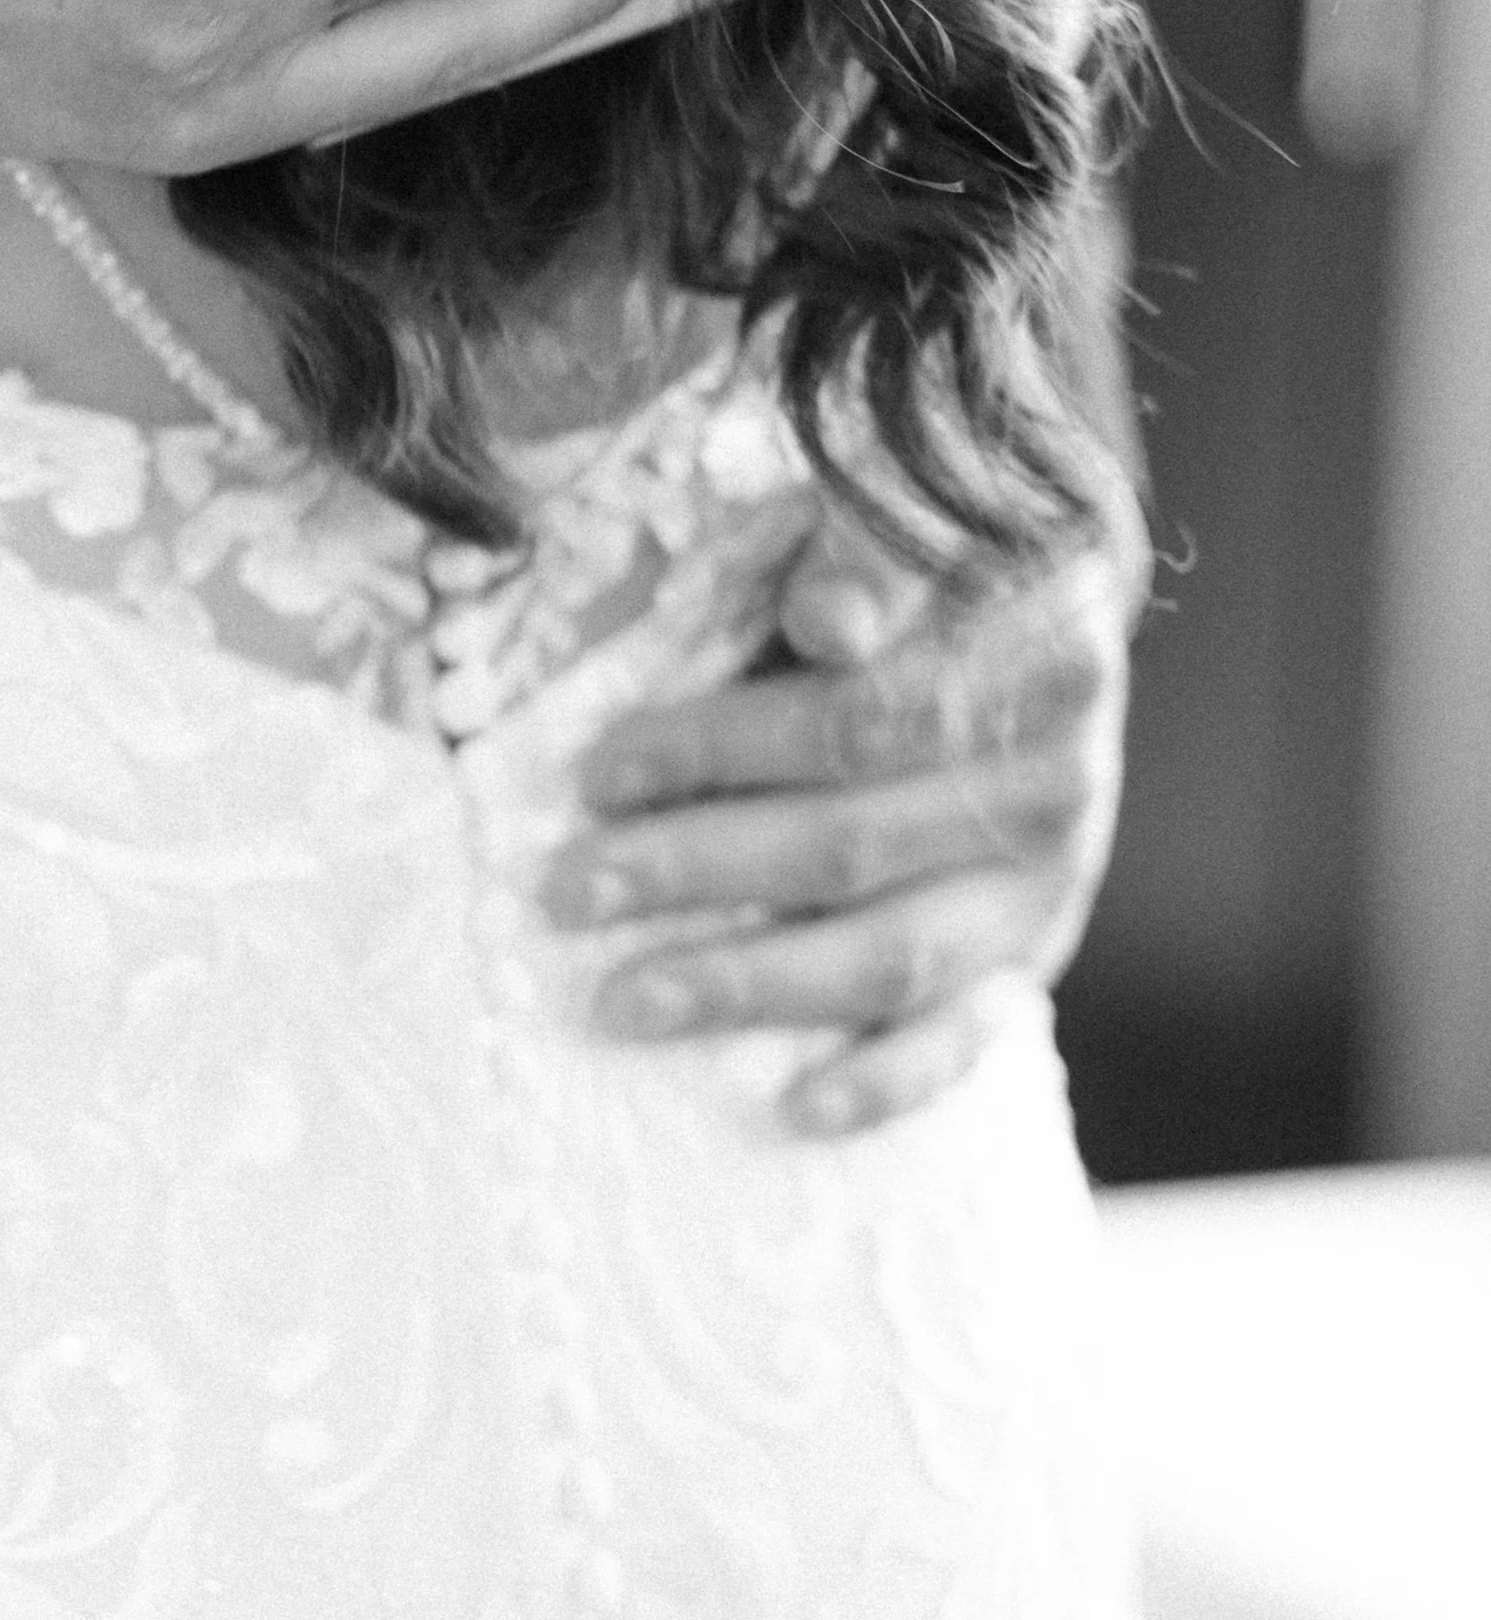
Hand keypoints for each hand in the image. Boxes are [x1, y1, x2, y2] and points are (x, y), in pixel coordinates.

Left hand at [542, 503, 1139, 1135]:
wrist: (1041, 605)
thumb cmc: (929, 552)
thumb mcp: (909, 509)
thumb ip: (865, 555)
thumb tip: (826, 620)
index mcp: (1033, 654)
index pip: (856, 718)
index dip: (720, 745)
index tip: (600, 769)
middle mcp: (1055, 780)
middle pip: (851, 842)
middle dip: (693, 870)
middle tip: (564, 889)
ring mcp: (1049, 882)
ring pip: (891, 953)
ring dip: (750, 985)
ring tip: (619, 1000)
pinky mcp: (1032, 958)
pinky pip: (965, 1039)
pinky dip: (887, 1082)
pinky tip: (793, 1110)